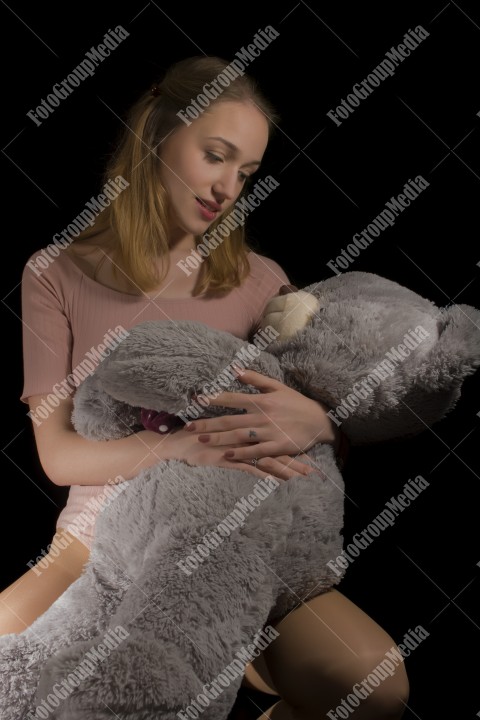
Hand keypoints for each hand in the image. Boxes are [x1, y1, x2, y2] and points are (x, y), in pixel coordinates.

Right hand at [140, 427, 313, 480]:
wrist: (180, 441)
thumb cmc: (200, 432)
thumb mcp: (220, 423)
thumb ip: (235, 419)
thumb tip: (249, 418)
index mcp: (247, 424)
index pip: (275, 431)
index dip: (292, 439)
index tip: (310, 445)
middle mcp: (247, 435)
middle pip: (277, 447)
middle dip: (297, 459)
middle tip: (314, 469)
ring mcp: (240, 448)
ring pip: (269, 459)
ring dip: (287, 470)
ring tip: (305, 479)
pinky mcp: (232, 460)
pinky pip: (253, 468)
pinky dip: (266, 475)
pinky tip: (280, 483)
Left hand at [184, 369, 339, 463]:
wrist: (320, 421)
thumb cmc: (296, 403)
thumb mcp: (277, 386)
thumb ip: (255, 379)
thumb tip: (235, 369)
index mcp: (261, 400)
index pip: (231, 399)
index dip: (212, 400)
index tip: (195, 401)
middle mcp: (262, 416)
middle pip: (229, 420)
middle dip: (207, 424)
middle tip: (188, 427)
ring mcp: (269, 432)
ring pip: (238, 436)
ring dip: (219, 438)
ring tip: (201, 440)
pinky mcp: (277, 446)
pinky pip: (256, 450)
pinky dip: (241, 453)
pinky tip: (227, 454)